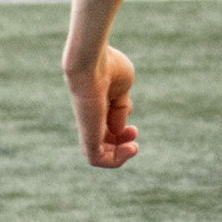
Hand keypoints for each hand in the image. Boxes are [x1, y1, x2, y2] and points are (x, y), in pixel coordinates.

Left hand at [65, 43, 139, 166]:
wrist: (91, 60)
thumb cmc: (108, 66)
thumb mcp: (122, 88)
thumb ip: (121, 108)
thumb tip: (119, 129)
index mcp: (97, 103)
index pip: (105, 128)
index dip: (122, 133)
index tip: (133, 128)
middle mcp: (90, 116)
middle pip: (101, 141)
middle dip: (121, 143)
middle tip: (133, 133)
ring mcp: (87, 125)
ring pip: (97, 153)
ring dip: (118, 156)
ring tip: (132, 148)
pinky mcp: (87, 133)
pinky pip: (95, 158)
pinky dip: (114, 160)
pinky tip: (128, 148)